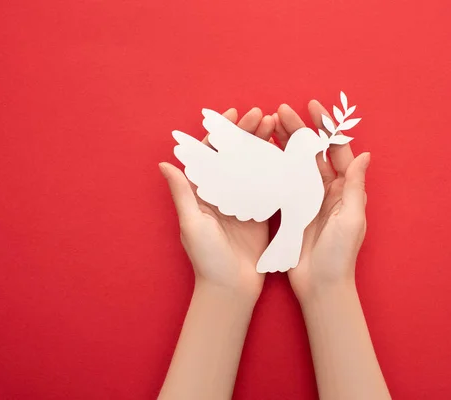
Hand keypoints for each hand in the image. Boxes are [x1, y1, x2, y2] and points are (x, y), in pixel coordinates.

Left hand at [160, 107, 274, 300]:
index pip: (211, 154)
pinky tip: (285, 152)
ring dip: (262, 145)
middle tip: (261, 115)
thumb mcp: (192, 224)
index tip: (234, 114)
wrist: (231, 288)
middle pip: (235, 155)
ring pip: (253, 165)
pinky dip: (276, 167)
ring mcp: (243, 201)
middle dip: (247, 133)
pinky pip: (268, 184)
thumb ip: (183, 193)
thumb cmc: (207, 258)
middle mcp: (223, 193)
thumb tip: (165, 162)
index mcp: (203, 194)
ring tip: (275, 126)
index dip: (221, 133)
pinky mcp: (261, 212)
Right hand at [274, 101, 369, 303]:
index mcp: (346, 190)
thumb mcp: (351, 219)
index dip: (325, 127)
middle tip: (282, 110)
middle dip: (299, 130)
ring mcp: (308, 199)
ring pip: (295, 164)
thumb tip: (365, 154)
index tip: (312, 106)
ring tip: (269, 124)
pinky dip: (274, 166)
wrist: (320, 285)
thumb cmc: (340, 255)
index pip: (336, 150)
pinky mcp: (292, 210)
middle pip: (313, 153)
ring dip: (284, 144)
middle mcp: (328, 191)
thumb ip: (355, 186)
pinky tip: (261, 152)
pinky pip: (283, 182)